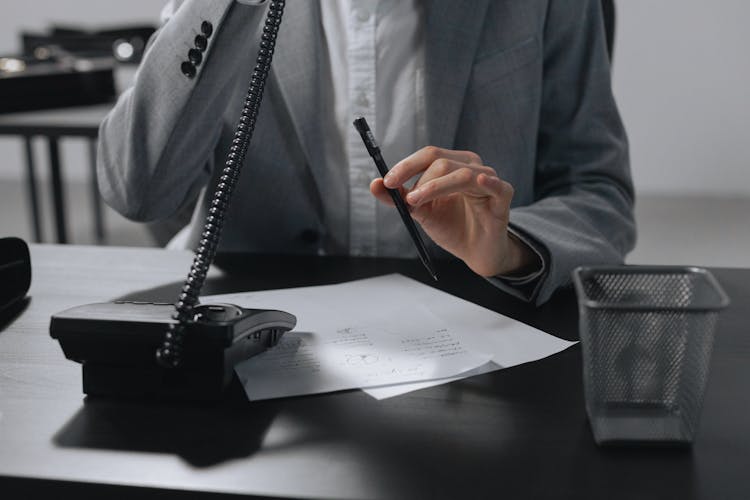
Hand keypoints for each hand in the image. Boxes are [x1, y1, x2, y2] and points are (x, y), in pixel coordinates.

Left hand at [370, 146, 537, 276]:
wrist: (475, 252)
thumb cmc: (452, 227)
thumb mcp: (421, 212)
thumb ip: (399, 198)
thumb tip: (374, 184)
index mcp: (453, 165)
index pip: (430, 155)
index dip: (407, 165)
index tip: (387, 181)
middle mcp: (471, 167)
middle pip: (442, 162)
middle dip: (420, 179)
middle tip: (407, 199)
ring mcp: (489, 180)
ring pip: (462, 174)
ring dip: (436, 187)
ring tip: (419, 201)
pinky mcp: (503, 198)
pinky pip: (497, 187)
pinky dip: (488, 182)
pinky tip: (480, 181)